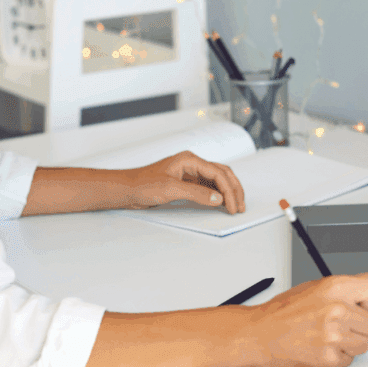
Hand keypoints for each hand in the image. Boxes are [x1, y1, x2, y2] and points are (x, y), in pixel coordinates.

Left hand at [127, 151, 245, 213]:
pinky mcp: (185, 183)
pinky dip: (217, 195)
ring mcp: (189, 173)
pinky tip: (221, 204)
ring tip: (235, 206)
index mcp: (190, 159)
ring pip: (217, 180)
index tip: (232, 207)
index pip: (218, 173)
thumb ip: (196, 193)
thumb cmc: (142, 184)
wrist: (126, 189)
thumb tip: (217, 199)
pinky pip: (207, 187)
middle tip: (240, 206)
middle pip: (222, 174)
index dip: (229, 191)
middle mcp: (192, 164)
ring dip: (227, 192)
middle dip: (234, 189)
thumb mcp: (171, 189)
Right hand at [249, 273, 367, 366]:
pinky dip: (337, 356)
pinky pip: (349, 359)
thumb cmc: (283, 311)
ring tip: (327, 335)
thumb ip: (345, 290)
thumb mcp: (315, 287)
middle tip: (339, 322)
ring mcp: (333, 336)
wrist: (258, 333)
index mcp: (335, 287)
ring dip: (350, 342)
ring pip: (364, 343)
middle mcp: (337, 309)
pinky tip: (320, 346)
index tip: (365, 303)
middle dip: (359, 324)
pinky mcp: (328, 358)